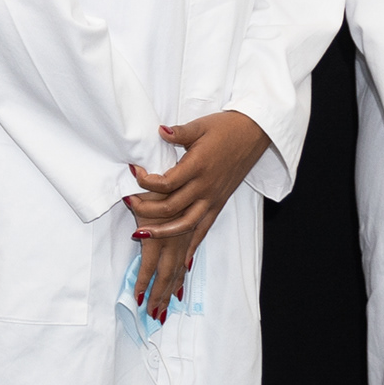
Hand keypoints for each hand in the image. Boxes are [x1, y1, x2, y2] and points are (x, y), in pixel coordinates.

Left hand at [128, 113, 268, 319]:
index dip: (146, 181)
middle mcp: (205, 187)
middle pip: (172, 207)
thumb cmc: (226, 128)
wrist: (255, 135)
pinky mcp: (218, 205)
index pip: (167, 182)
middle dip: (147, 209)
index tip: (133, 172)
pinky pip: (202, 229)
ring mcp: (212, 199)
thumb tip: (161, 131)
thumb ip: (179, 133)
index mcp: (198, 166)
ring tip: (141, 235)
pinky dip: (190, 245)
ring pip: (186, 225)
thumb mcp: (201, 125)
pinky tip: (178, 259)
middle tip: (128, 204)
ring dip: (162, 233)